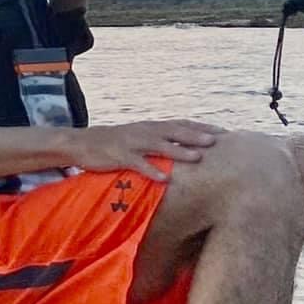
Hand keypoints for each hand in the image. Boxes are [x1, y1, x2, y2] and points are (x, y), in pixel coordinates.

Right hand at [72, 119, 220, 182]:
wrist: (81, 143)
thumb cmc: (113, 143)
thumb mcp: (138, 137)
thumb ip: (158, 140)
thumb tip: (182, 147)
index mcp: (150, 126)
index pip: (181, 124)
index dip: (201, 127)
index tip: (222, 132)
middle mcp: (144, 131)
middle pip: (174, 132)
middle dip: (195, 135)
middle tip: (216, 140)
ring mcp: (132, 143)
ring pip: (159, 146)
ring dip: (179, 151)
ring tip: (197, 157)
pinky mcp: (120, 156)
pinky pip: (138, 164)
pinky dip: (152, 170)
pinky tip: (164, 180)